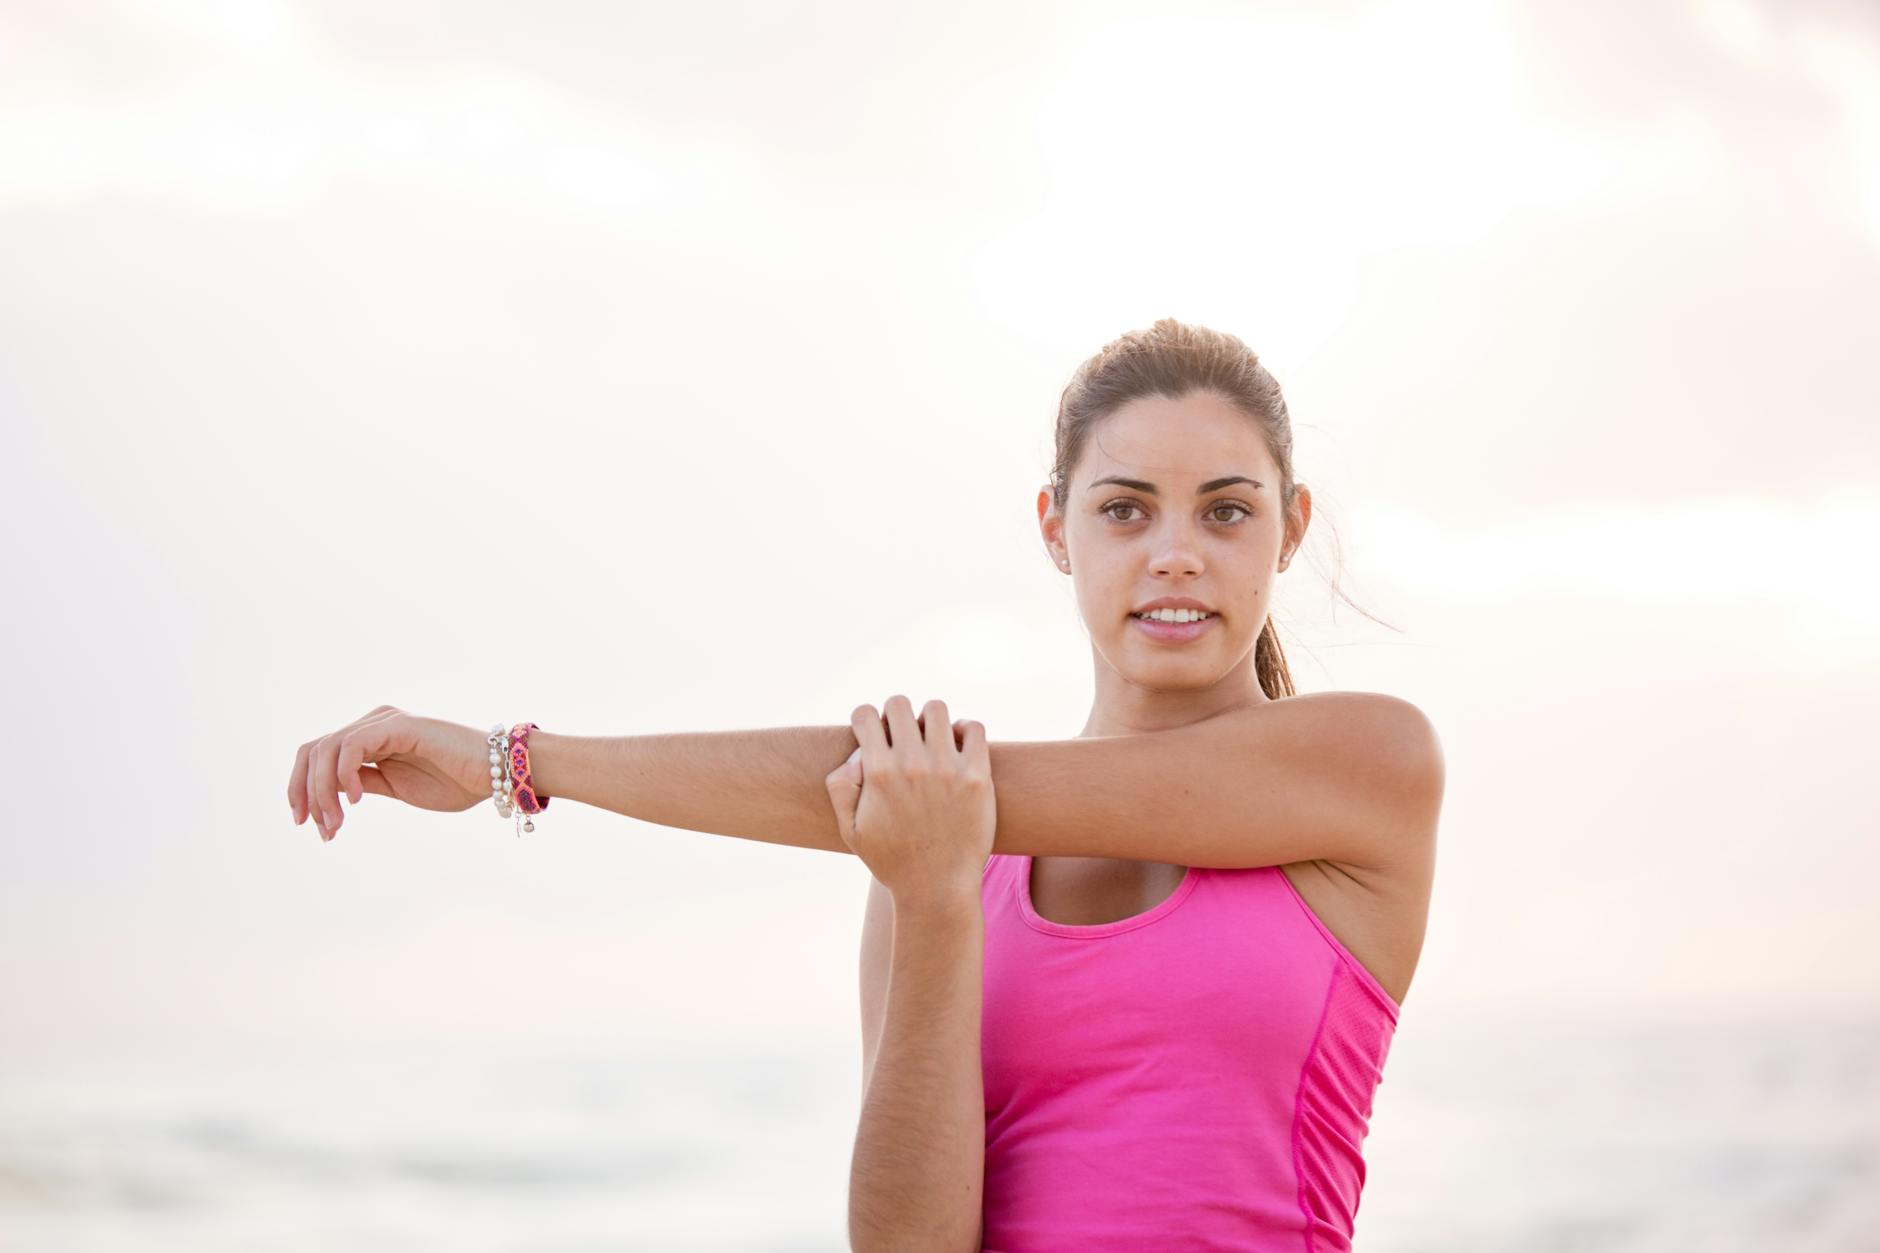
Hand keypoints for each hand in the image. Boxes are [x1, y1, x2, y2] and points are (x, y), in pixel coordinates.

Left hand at [287, 705, 491, 840]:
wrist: (496, 775)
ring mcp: (384, 721)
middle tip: (321, 830)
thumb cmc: (455, 782)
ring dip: (323, 792)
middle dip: (306, 794)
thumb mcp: (396, 788)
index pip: (317, 756)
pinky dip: (345, 774)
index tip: (306, 825)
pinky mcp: (398, 724)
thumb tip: (327, 796)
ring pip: (327, 749)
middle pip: (312, 751)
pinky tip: (359, 799)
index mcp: (370, 738)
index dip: (301, 789)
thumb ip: (363, 784)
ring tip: (337, 824)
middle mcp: (372, 723)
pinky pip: (352, 745)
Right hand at [824, 695, 994, 908]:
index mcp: (877, 773)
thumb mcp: (850, 829)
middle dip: (895, 716)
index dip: (865, 721)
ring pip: (936, 709)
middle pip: (899, 704)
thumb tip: (857, 754)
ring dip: (929, 720)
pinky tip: (958, 746)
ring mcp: (947, 768)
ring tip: (931, 740)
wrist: (937, 888)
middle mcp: (912, 764)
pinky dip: (965, 729)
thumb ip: (840, 787)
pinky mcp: (977, 776)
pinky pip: (974, 728)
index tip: (873, 736)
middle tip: (901, 739)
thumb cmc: (892, 860)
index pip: (866, 714)